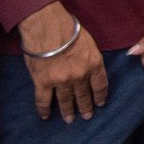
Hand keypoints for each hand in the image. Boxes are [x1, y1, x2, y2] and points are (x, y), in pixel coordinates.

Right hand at [19, 2, 107, 122]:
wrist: (46, 24)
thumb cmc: (67, 27)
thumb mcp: (88, 41)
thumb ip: (89, 57)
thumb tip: (87, 65)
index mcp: (93, 64)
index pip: (100, 85)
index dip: (100, 96)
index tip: (100, 103)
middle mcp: (80, 76)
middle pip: (84, 95)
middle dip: (86, 107)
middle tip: (87, 116)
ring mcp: (61, 81)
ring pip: (66, 101)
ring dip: (68, 111)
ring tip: (70, 119)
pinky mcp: (43, 82)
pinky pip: (43, 100)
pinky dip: (44, 110)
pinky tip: (45, 116)